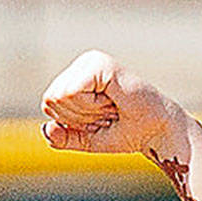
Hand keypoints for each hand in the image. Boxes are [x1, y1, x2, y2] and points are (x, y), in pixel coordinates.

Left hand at [40, 50, 186, 155]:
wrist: (155, 132)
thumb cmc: (125, 132)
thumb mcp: (86, 140)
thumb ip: (63, 137)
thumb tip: (46, 128)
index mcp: (76, 77)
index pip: (48, 104)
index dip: (70, 121)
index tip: (98, 118)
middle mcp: (82, 64)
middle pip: (51, 100)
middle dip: (77, 117)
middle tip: (106, 113)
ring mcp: (91, 61)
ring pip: (60, 96)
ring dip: (87, 112)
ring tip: (111, 107)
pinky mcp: (99, 63)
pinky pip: (72, 92)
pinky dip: (91, 106)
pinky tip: (112, 100)